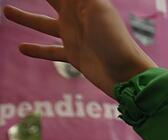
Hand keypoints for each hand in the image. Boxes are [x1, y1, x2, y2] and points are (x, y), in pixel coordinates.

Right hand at [4, 0, 156, 96]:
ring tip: (6, 11)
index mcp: (83, 2)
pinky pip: (50, 51)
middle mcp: (77, 16)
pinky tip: (21, 48)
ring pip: (44, 24)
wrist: (128, 75)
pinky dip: (36, 50)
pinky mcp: (75, 56)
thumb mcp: (97, 9)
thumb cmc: (115, 41)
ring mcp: (75, 37)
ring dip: (26, 17)